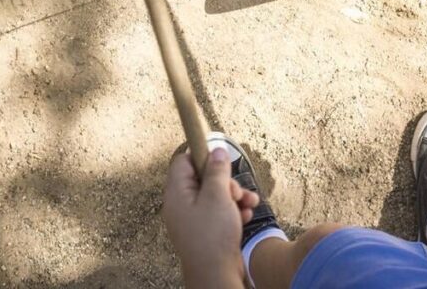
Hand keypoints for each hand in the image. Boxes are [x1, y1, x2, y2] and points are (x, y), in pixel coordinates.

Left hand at [163, 148, 258, 287]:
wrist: (216, 275)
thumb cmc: (213, 236)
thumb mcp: (218, 196)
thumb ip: (217, 171)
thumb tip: (217, 150)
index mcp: (177, 194)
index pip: (183, 162)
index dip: (202, 157)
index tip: (221, 160)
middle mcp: (182, 205)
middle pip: (203, 178)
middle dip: (226, 181)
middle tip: (236, 192)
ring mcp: (193, 219)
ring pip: (215, 195)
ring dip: (235, 196)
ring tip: (249, 203)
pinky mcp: (206, 231)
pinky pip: (219, 212)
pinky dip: (234, 211)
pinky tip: (246, 216)